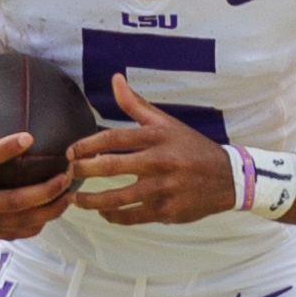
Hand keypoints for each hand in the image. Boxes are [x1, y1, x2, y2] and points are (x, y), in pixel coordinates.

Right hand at [0, 78, 71, 240]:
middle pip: (13, 202)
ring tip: (70, 196)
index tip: (29, 137)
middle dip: (44, 192)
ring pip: (18, 223)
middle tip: (66, 175)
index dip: (6, 149)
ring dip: (47, 211)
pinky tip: (51, 213)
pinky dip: (34, 225)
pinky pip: (12, 234)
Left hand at [67, 74, 234, 225]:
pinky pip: (132, 216)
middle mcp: (159, 161)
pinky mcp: (166, 211)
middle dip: (83, 171)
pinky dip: (113, 216)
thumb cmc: (191, 147)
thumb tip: (115, 79)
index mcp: (156, 137)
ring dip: (91, 200)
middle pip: (111, 167)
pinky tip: (103, 212)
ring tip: (75, 199)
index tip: (70, 152)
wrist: (227, 178)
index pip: (113, 139)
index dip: (87, 145)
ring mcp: (163, 189)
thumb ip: (136, 105)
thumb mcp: (166, 122)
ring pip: (118, 197)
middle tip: (68, 173)